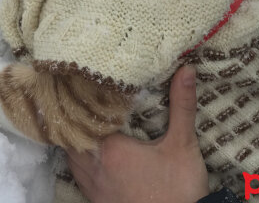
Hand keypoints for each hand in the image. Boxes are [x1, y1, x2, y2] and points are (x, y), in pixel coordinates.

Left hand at [67, 65, 208, 202]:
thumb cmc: (179, 190)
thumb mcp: (182, 144)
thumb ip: (182, 105)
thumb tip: (187, 70)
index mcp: (110, 151)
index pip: (83, 119)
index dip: (79, 101)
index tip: (80, 81)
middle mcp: (95, 170)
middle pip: (71, 137)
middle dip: (74, 117)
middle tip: (80, 95)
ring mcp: (94, 189)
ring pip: (72, 157)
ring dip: (75, 139)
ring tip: (83, 119)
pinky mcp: (99, 202)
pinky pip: (79, 174)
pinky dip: (79, 159)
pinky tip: (91, 151)